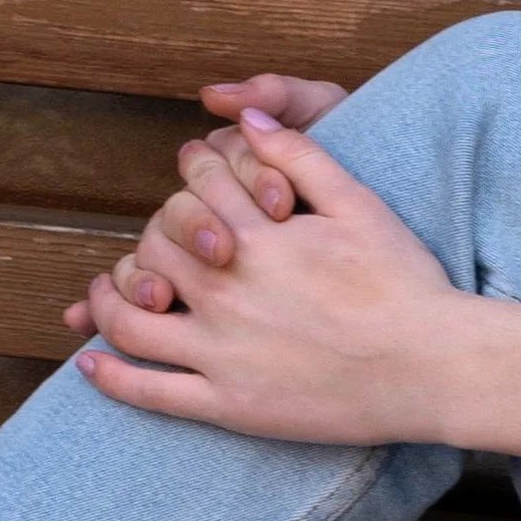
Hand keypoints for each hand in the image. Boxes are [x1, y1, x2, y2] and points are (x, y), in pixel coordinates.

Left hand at [68, 113, 483, 449]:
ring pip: (131, 321)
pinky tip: (90, 362)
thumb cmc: (405, 283)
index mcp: (255, 236)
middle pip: (152, 248)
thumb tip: (247, 114)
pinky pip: (151, 392)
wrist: (431, 366)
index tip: (190, 181)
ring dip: (105, 302)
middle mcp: (226, 291)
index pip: (191, 191)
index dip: (187, 179)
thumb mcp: (358, 202)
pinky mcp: (228, 405)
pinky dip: (111, 376)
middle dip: (148, 237)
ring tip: (100, 297)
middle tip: (152, 244)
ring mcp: (221, 352)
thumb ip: (299, 154)